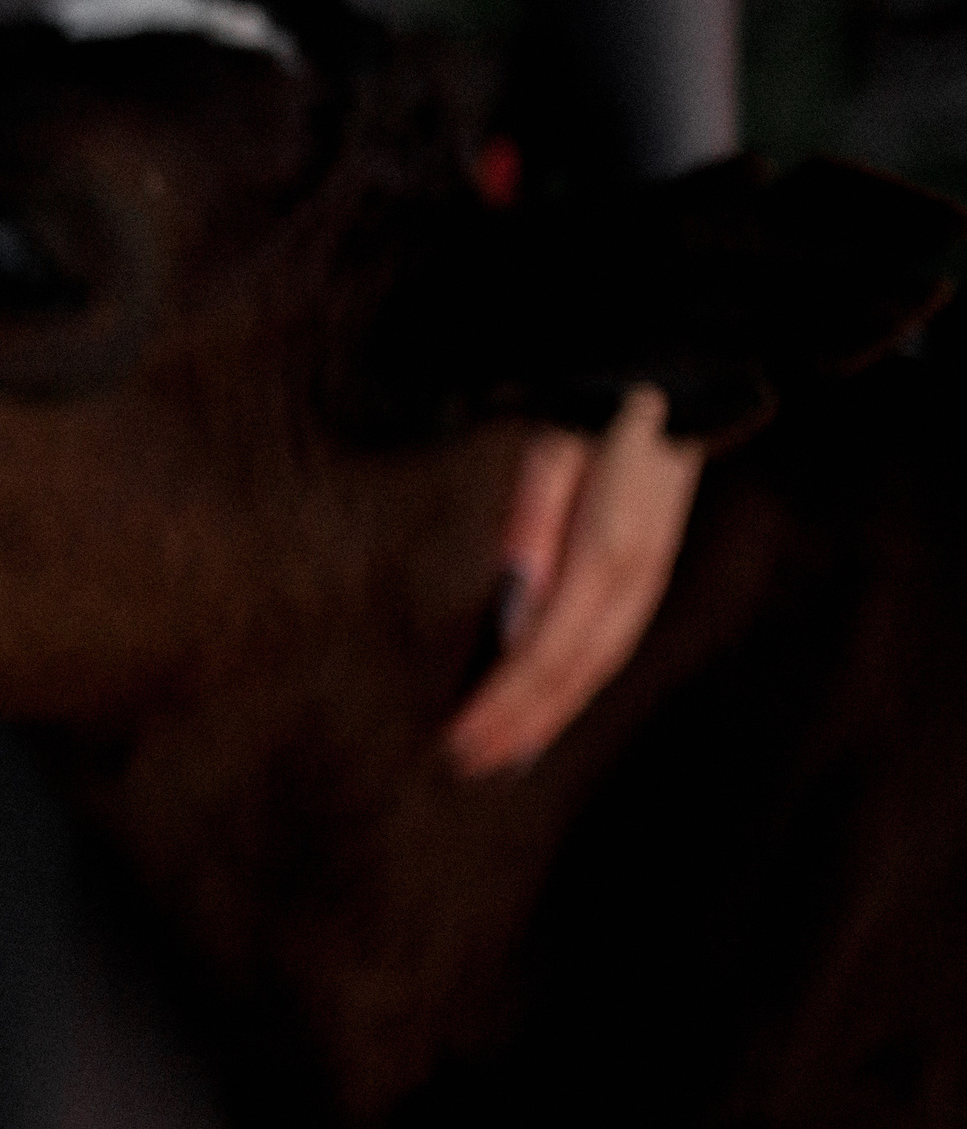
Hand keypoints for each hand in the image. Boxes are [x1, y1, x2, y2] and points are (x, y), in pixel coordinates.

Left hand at [446, 385, 705, 775]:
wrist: (670, 362)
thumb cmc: (590, 395)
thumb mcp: (548, 447)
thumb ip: (530, 528)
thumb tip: (513, 616)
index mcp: (609, 546)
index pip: (548, 649)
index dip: (504, 702)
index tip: (458, 738)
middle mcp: (636, 571)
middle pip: (575, 670)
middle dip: (522, 724)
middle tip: (465, 765)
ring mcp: (648, 570)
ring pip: (599, 663)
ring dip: (550, 713)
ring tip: (501, 754)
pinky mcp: (646, 563)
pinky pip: (608, 639)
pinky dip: (574, 680)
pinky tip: (545, 702)